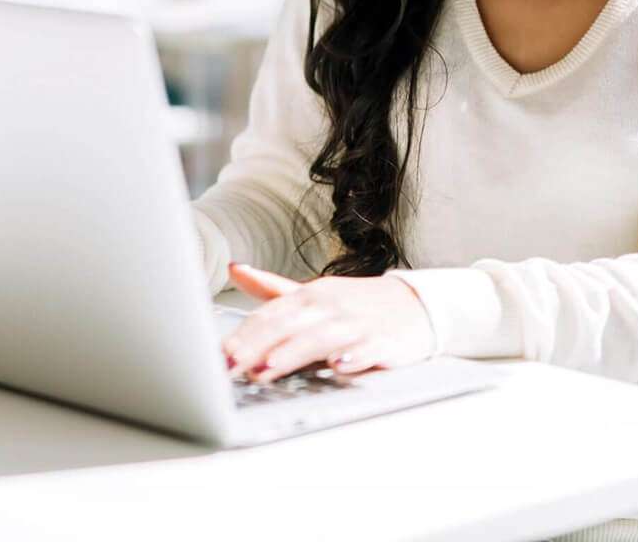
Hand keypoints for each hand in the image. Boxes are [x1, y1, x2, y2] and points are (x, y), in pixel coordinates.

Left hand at [222, 261, 435, 382]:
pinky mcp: (384, 341)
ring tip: (269, 369)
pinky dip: (353, 357)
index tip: (220, 355)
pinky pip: (368, 349)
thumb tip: (234, 268)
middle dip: (257, 346)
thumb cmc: (357, 304)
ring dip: (294, 353)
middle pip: (288, 325)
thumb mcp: (314, 294)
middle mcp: (330, 306)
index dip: (243, 335)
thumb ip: (273, 288)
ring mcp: (357, 323)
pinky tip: (340, 365)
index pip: (270, 314)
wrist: (417, 304)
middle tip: (232, 366)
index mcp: (310, 295)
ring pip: (320, 338)